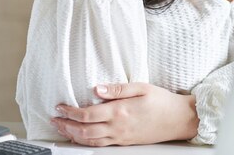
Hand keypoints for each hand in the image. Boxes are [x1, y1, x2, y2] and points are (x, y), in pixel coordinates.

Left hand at [51, 83, 199, 146]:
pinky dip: (87, 143)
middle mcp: (118, 127)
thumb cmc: (163, 101)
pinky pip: (101, 146)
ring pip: (90, 142)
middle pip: (84, 131)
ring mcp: (121, 137)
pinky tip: (82, 138)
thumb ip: (117, 89)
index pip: (87, 114)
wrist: (179, 119)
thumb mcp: (141, 87)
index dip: (70, 112)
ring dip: (73, 136)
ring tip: (62, 129)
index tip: (60, 106)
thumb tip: (96, 88)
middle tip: (54, 119)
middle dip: (66, 126)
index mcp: (120, 111)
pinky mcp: (125, 143)